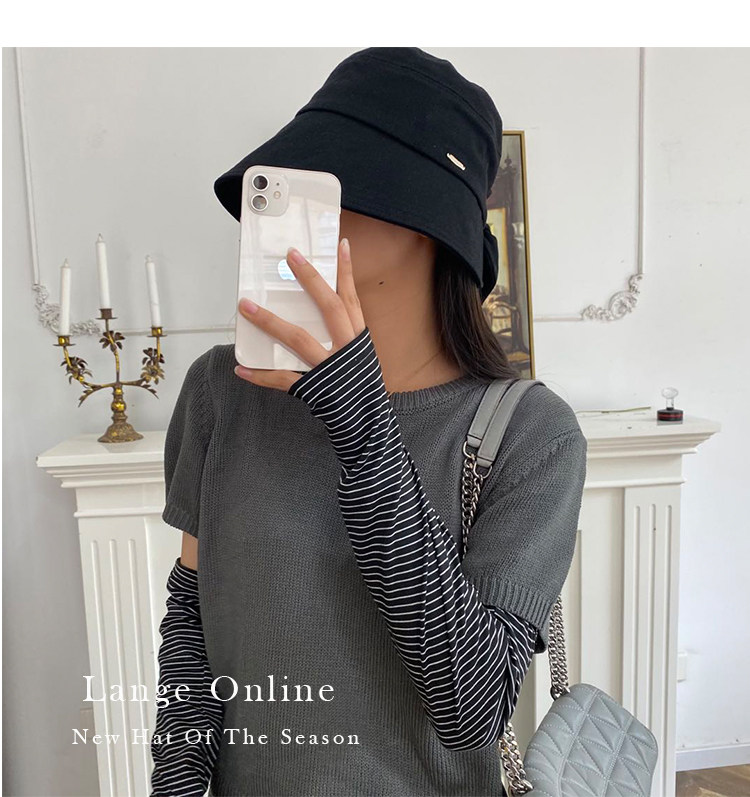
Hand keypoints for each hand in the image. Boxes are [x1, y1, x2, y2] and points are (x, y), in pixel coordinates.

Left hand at [233, 238, 365, 391]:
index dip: (346, 271)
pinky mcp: (314, 389)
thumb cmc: (361, 388)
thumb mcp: (360, 358)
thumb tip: (319, 312)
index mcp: (358, 339)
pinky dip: (260, 376)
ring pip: (297, 338)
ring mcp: (329, 368)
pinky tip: (241, 369)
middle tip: (290, 256)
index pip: (351, 298)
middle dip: (309, 280)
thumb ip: (343, 336)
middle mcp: (346, 349)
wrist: (367, 424)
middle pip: (328, 307)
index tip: (340, 245)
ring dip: (269, 321)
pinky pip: (283, 379)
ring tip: (246, 306)